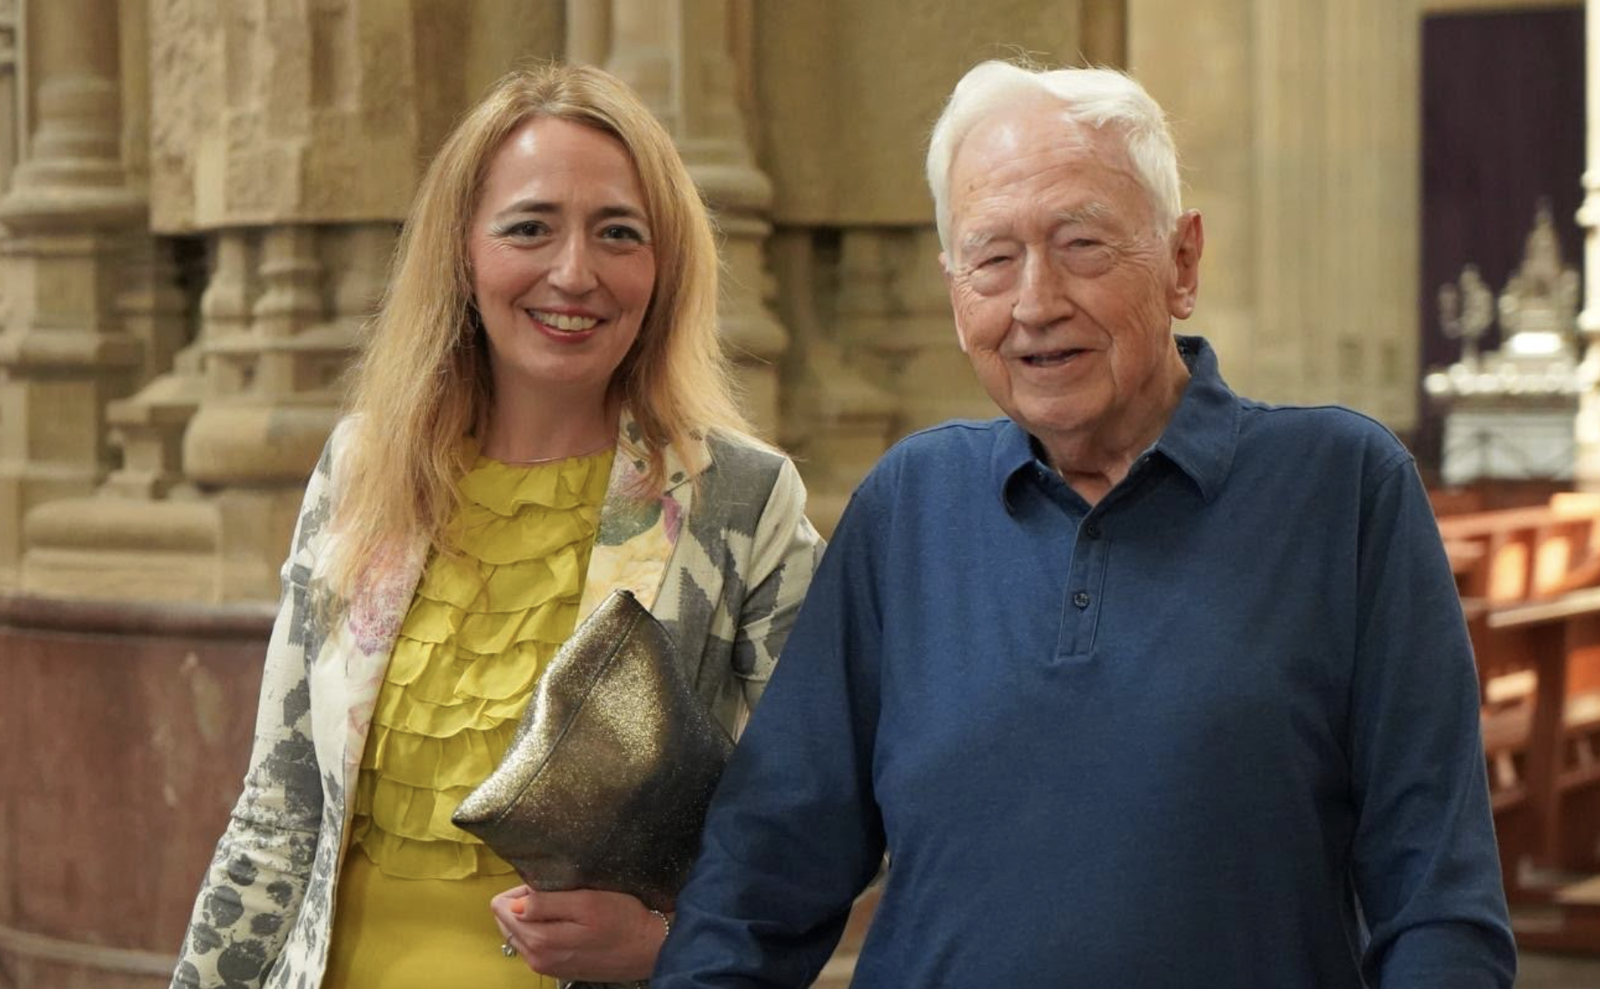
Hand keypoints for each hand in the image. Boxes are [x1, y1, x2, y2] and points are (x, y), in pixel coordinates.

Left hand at [490, 884, 669, 981]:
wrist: (649, 948)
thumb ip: (546, 903)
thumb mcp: (586, 902)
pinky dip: (543, 930)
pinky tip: (567, 923)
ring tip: (563, 907)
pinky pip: (534, 946)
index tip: (543, 884)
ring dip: (533, 918)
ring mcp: (547, 966)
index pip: (501, 908)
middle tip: (555, 893)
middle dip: (522, 904)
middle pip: (506, 923)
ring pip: (519, 935)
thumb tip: (513, 904)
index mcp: (540, 940)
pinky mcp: (557, 969)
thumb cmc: (623, 920)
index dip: (519, 890)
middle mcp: (537, 958)